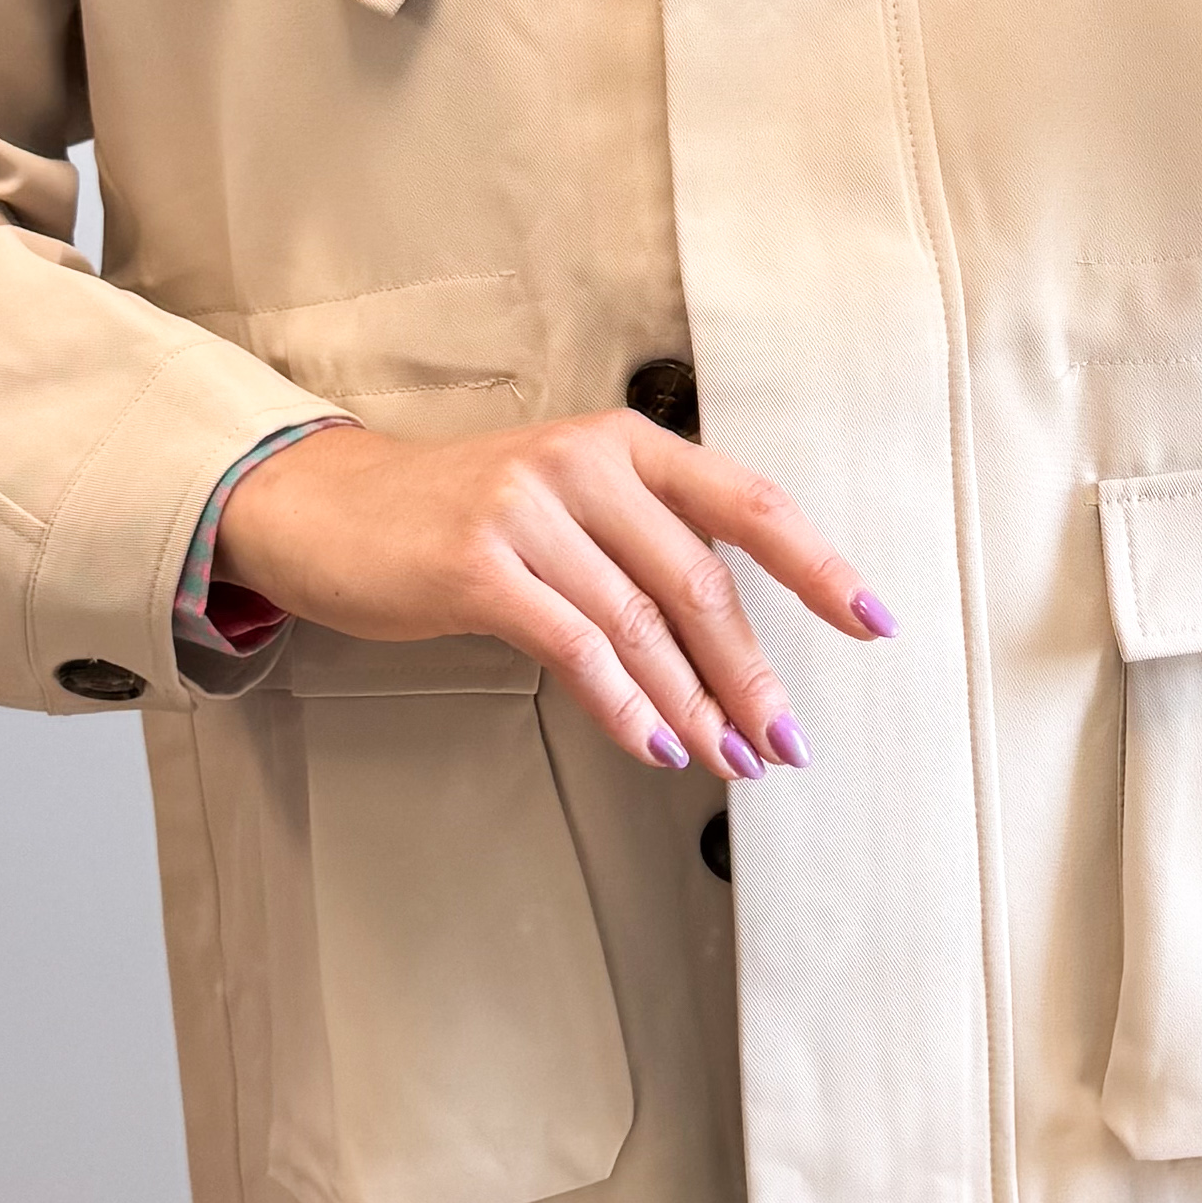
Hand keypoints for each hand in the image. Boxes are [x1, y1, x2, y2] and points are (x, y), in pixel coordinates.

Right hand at [212, 412, 893, 778]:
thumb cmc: (458, 515)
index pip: (748, 503)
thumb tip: (729, 656)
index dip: (817, 566)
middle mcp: (586, 462)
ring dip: (694, 705)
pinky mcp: (477, 564)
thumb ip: (641, 553)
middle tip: (784, 741)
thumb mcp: (565, 506)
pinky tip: (651, 743)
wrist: (330, 507)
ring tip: (726, 759)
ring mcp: (529, 509)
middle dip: (752, 672)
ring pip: (643, 621)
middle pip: (701, 579)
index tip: (871, 621)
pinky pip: (574, 645)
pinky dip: (622, 703)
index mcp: (625, 442)